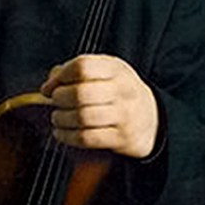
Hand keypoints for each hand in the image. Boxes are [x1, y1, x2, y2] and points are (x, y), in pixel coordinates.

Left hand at [40, 54, 158, 158]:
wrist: (153, 118)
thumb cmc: (120, 93)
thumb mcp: (106, 72)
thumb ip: (77, 71)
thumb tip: (51, 82)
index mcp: (116, 69)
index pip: (83, 66)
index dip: (60, 77)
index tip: (50, 86)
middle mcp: (122, 90)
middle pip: (81, 93)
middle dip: (60, 98)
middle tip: (55, 102)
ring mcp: (124, 115)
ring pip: (82, 117)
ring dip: (61, 119)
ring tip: (57, 118)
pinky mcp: (121, 138)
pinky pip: (87, 138)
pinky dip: (67, 137)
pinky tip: (62, 133)